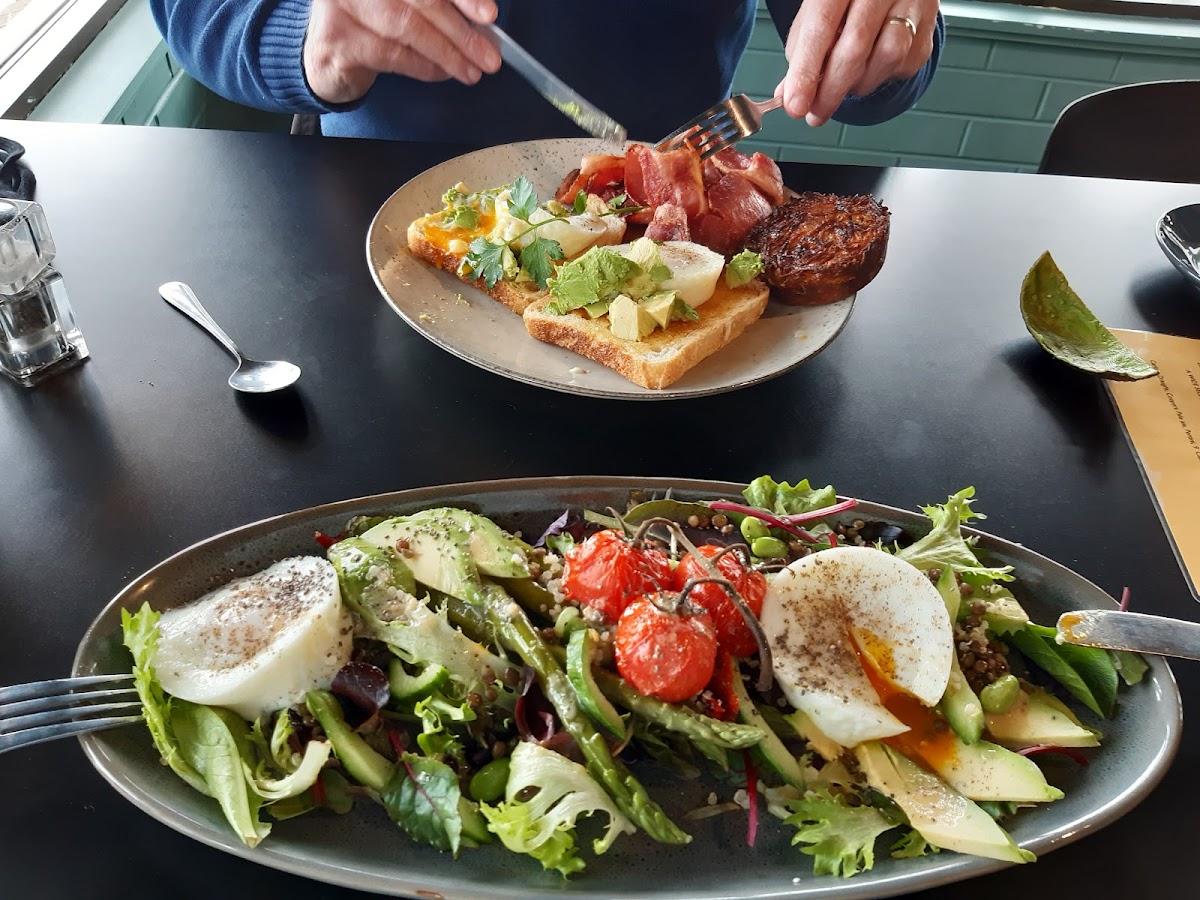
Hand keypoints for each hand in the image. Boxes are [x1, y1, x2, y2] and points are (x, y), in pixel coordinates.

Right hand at [303, 0, 501, 104]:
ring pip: (407, 28)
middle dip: (460, 32)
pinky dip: (422, 66)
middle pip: (422, 0)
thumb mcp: (406, 4)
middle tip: (487, 55)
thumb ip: (438, 6)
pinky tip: (441, 72)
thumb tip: (481, 22)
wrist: (328, 52)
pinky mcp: (338, 37)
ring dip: (445, 54)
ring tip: (469, 70)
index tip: (488, 14)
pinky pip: (391, 54)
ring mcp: (344, 4)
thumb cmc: (373, 23)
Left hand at [775, 0, 938, 126]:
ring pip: (886, 57)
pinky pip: (903, 66)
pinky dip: (880, 77)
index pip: (822, 25)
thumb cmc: (844, 3)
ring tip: (844, 82)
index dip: (807, 70)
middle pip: (855, 45)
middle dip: (831, 90)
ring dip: (858, 84)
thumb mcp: (815, 17)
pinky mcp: (928, 26)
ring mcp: (911, 3)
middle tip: (816, 113)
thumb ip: (801, 54)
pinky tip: (870, 67)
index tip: (796, 105)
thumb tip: (788, 96)